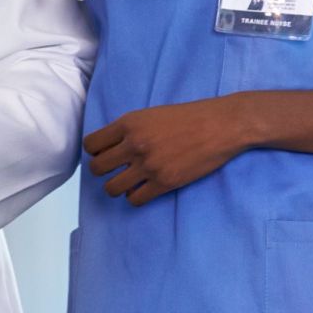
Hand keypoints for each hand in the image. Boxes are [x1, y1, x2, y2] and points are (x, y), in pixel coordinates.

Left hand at [83, 95, 252, 203]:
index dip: (95, 151)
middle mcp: (134, 144)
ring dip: (117, 187)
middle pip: (96, 168)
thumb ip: (130, 128)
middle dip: (103, 171)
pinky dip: (136, 197)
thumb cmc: (189, 116)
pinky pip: (135, 199)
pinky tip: (144, 189)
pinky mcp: (164, 182)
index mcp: (129, 124)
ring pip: (111, 188)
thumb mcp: (152, 113)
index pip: (91, 145)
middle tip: (115, 169)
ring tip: (128, 182)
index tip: (106, 153)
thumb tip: (111, 147)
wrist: (222, 125)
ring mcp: (148, 165)